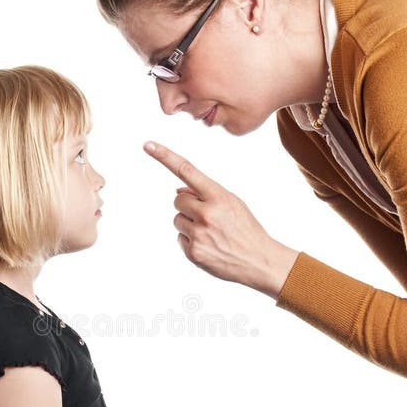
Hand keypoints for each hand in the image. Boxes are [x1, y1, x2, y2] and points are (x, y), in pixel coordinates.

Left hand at [143, 141, 298, 298]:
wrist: (258, 261)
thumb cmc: (245, 228)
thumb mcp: (233, 203)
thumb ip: (206, 193)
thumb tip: (178, 189)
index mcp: (218, 196)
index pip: (187, 170)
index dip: (165, 156)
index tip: (148, 145)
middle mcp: (206, 213)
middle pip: (178, 199)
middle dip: (188, 205)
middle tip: (208, 217)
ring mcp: (198, 233)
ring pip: (177, 219)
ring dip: (188, 223)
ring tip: (210, 232)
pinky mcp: (193, 252)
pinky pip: (180, 238)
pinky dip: (190, 240)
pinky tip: (209, 245)